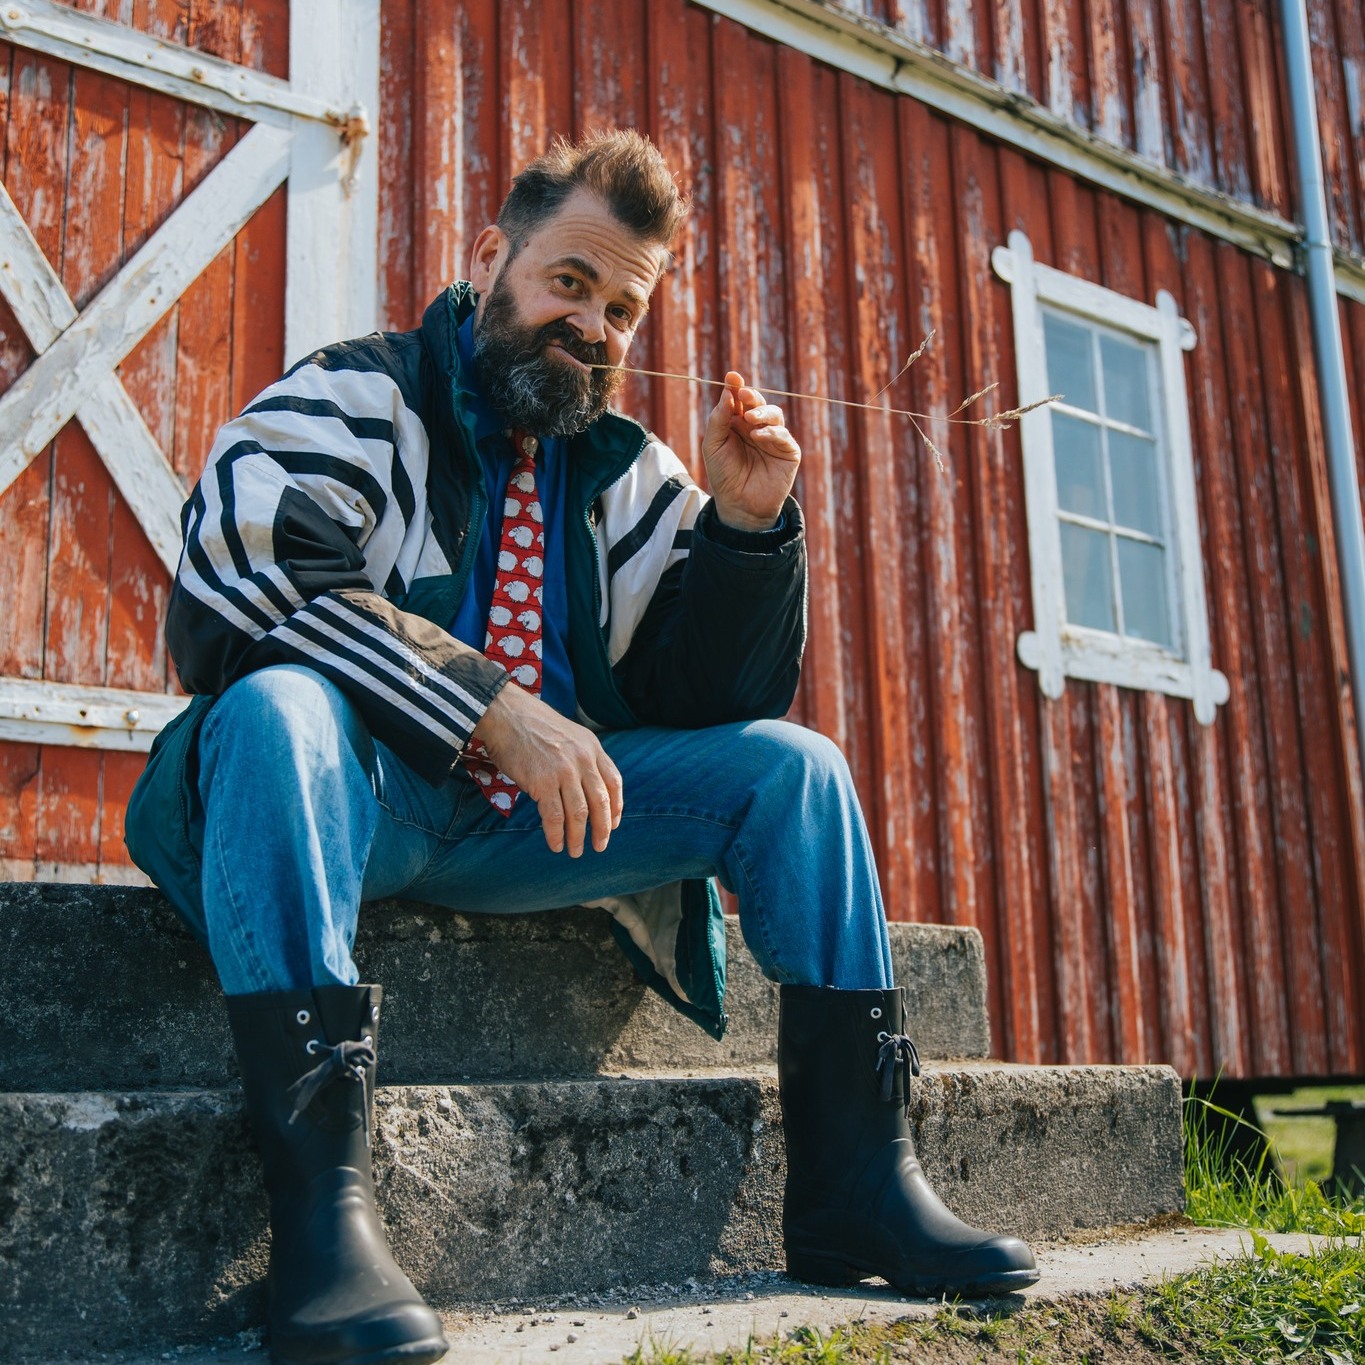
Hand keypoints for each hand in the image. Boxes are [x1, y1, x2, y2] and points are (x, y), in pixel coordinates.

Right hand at [470, 682, 622, 855]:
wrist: (505, 714)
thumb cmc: (531, 725)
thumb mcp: (568, 734)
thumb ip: (580, 757)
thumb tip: (584, 788)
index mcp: (591, 746)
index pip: (614, 782)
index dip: (616, 807)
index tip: (613, 824)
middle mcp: (582, 759)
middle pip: (600, 801)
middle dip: (602, 828)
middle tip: (600, 846)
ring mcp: (563, 771)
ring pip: (579, 813)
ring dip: (578, 837)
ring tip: (575, 851)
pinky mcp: (542, 782)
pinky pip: (554, 816)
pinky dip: (556, 834)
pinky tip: (556, 844)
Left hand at [701, 371, 800, 530]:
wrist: (738, 506)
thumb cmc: (724, 476)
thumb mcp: (713, 445)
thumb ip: (718, 419)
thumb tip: (728, 393)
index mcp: (737, 423)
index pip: (738, 399)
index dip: (736, 386)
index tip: (731, 376)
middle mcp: (757, 427)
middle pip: (757, 403)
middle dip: (751, 396)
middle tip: (743, 394)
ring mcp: (774, 439)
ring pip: (774, 414)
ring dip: (762, 412)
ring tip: (749, 419)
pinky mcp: (788, 453)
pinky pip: (783, 436)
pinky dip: (771, 432)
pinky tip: (758, 435)